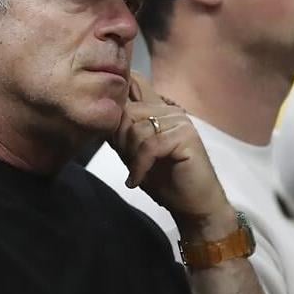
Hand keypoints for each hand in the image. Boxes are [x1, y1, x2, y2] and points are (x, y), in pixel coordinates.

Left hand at [110, 73, 234, 239]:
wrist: (194, 206)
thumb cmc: (167, 182)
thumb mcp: (135, 155)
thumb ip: (122, 135)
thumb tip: (99, 118)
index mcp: (160, 110)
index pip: (134, 87)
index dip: (116, 110)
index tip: (114, 139)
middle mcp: (170, 111)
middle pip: (127, 112)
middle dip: (121, 141)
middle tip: (128, 163)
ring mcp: (180, 121)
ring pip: (137, 130)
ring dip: (130, 156)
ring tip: (136, 173)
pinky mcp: (186, 136)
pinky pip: (150, 146)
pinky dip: (139, 166)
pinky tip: (138, 180)